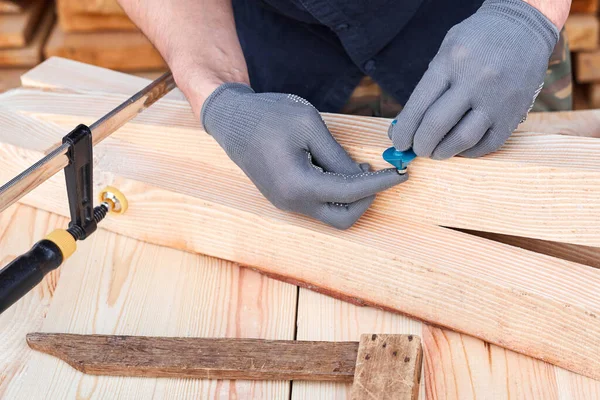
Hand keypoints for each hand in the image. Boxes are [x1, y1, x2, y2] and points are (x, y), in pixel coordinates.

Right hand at [201, 83, 406, 228]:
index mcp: (298, 185)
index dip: (381, 183)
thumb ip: (338, 155)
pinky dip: (337, 192)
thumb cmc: (269, 115)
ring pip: (332, 214)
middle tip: (379, 172)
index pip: (351, 193)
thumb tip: (363, 173)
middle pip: (344, 218)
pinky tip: (341, 168)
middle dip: (367, 198)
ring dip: (352, 196)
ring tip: (360, 165)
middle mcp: (292, 202)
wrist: (232, 120)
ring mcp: (286, 203)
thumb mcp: (309, 125)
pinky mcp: (285, 198)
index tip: (403, 172)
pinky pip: (318, 204)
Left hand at [388, 0, 558, 159]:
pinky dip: (468, 152)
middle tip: (416, 148)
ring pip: (462, 139)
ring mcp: (498, 99)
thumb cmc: (479, 39)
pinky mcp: (515, 113)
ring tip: (435, 152)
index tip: (398, 141)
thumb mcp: (447, 49)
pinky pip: (488, 144)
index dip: (404, 130)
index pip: (418, 106)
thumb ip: (428, 85)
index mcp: (452, 62)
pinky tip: (459, 147)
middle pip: (436, 126)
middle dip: (420, 144)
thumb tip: (407, 124)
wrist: (525, 27)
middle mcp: (475, 80)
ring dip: (442, 152)